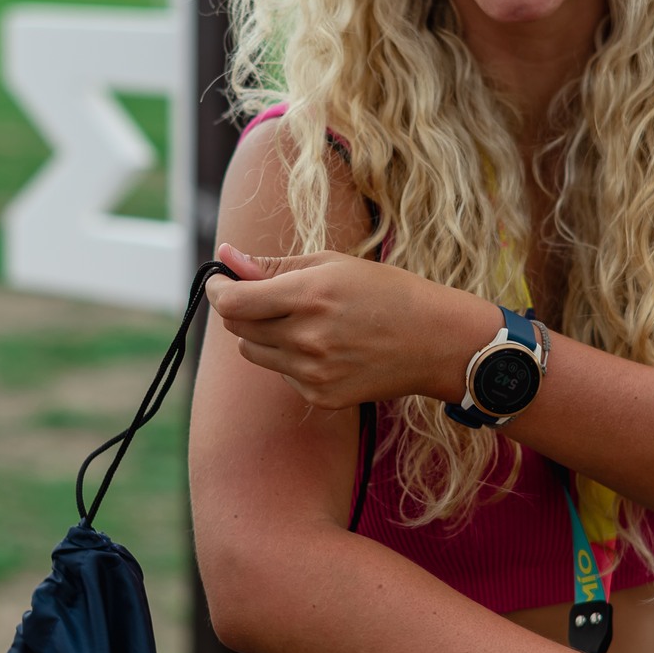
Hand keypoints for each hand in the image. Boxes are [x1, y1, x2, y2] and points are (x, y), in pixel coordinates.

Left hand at [204, 244, 488, 410]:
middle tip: (268, 296)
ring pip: (255, 353)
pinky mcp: (321, 397)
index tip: (220, 283)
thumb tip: (226, 256)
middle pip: (238, 329)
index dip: (217, 291)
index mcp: (308, 296)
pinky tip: (327, 347)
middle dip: (242, 310)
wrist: (436, 341)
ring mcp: (313, 373)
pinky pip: (283, 374)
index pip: (232, 303)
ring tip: (305, 322)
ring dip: (264, 335)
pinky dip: (291, 359)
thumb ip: (273, 265)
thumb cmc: (386, 291)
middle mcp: (306, 338)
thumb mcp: (332, 264)